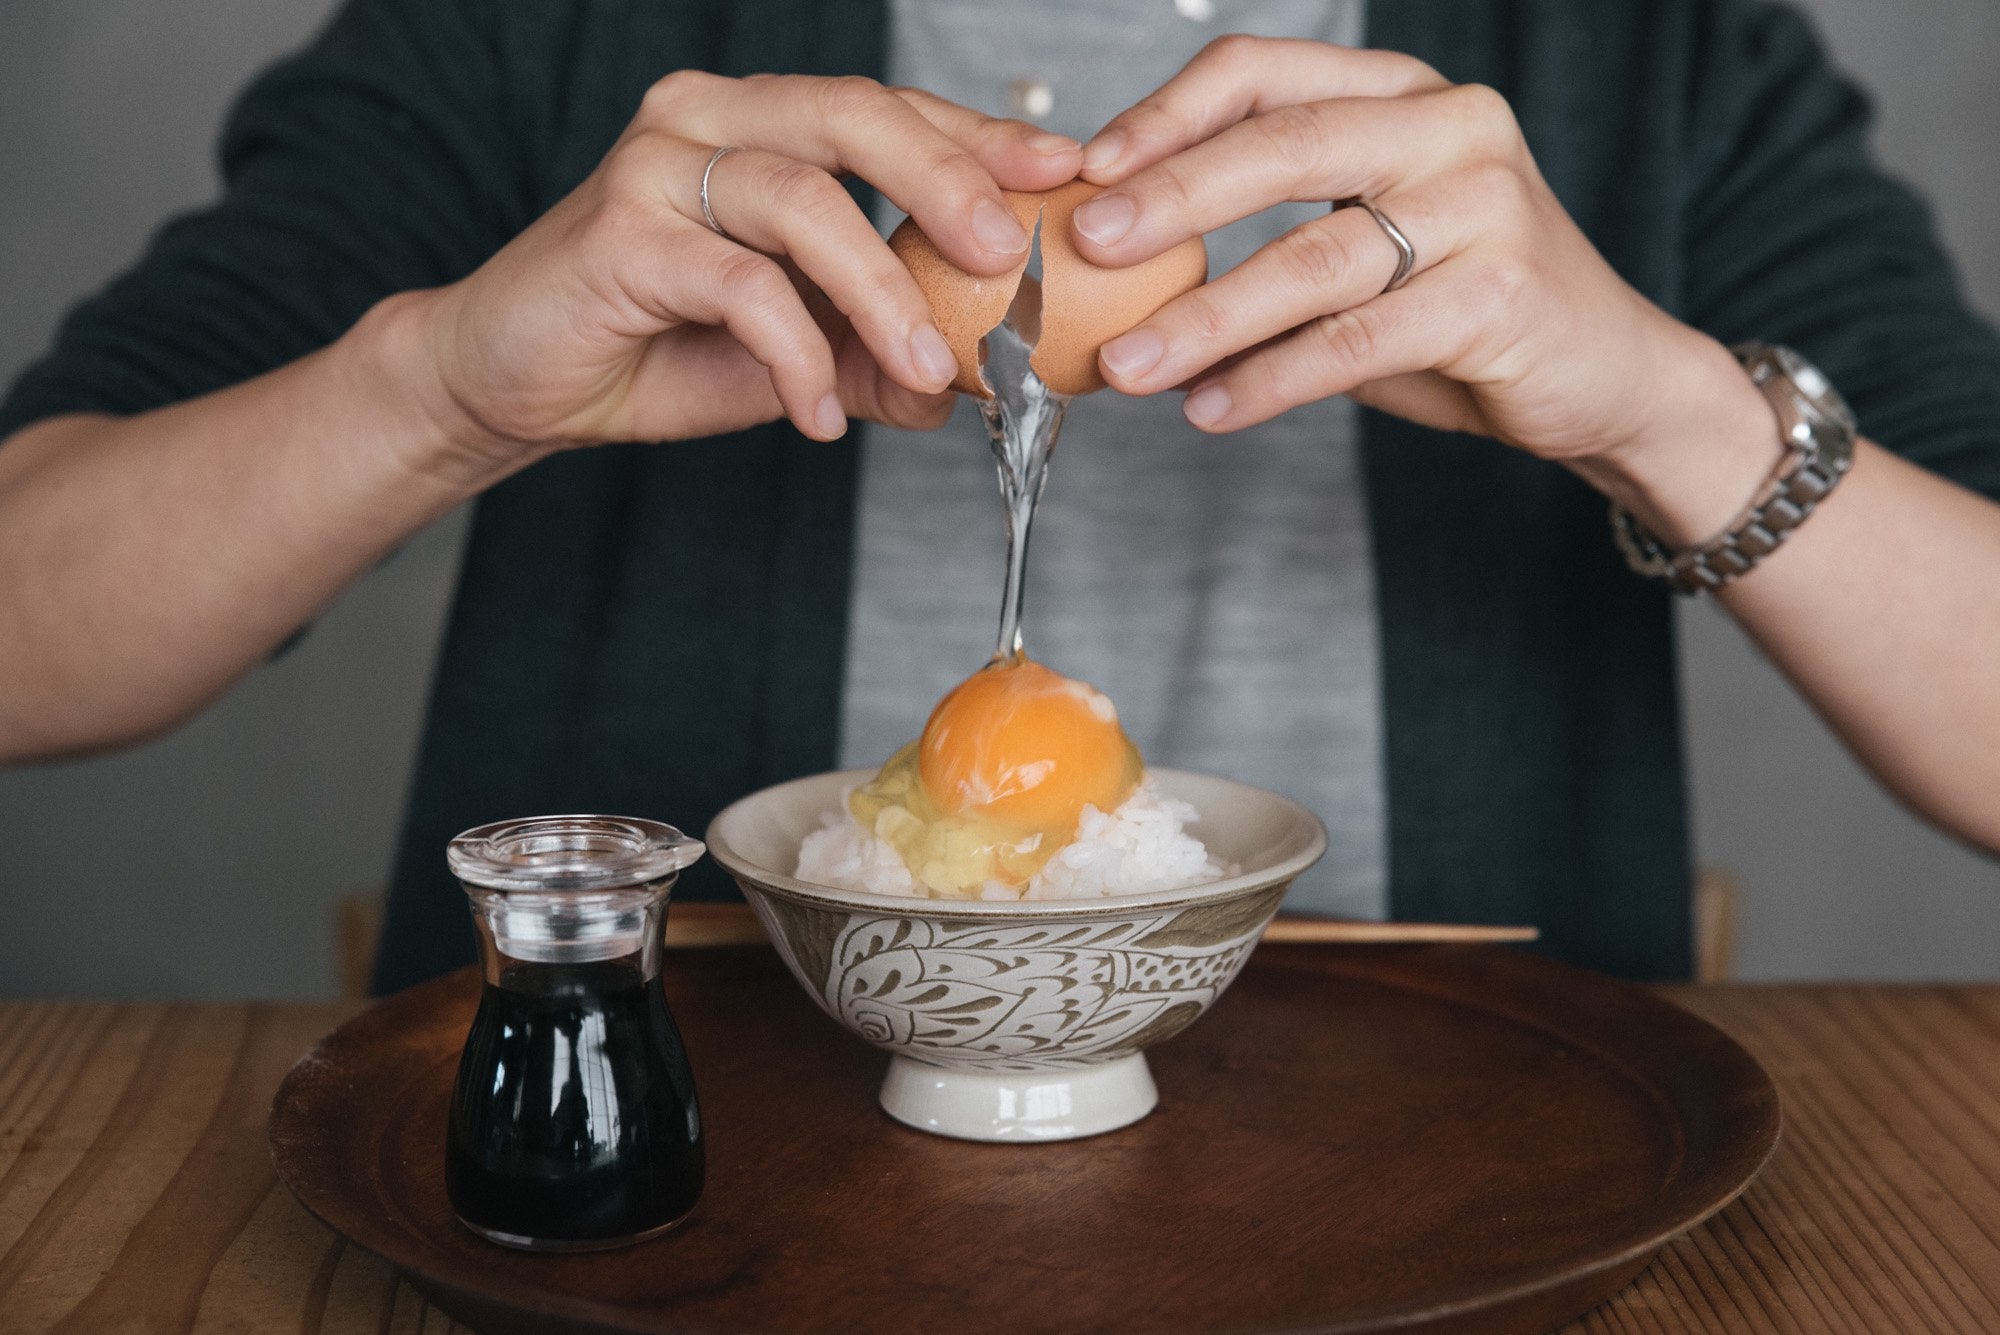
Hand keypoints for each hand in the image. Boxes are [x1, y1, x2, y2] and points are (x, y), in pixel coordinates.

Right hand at [413, 73, 1081, 455]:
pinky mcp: (622, 232)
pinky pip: (741, 284)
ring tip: (926, 366)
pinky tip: (818, 413)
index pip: (887, 112)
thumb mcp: (792, 354)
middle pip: (854, 117)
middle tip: (1005, 254)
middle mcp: (708, 119)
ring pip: (804, 201)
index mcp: (759, 123)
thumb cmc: (651, 346)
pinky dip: (797, 352)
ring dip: (881, 292)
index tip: (1061, 170)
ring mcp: (658, 165)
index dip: (978, 138)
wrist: (513, 379)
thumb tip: (963, 386)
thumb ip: (873, 356)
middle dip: (947, 181)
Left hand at [1074, 38, 1777, 538]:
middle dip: (1175, 196)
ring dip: (1208, 316)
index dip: (1169, 115)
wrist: (1604, 375)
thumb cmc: (1462, 308)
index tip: (1088, 169)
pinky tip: (1211, 408)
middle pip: (1286, 144)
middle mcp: (1450, 128)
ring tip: (1130, 366)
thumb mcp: (1363, 250)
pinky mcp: (1502, 294)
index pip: (1266, 73)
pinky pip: (1359, 339)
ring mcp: (1485, 205)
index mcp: (1402, 95)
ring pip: (1316, 255)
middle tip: (1091, 243)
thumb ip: (1268, 241)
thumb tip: (1119, 274)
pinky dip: (1274, 380)